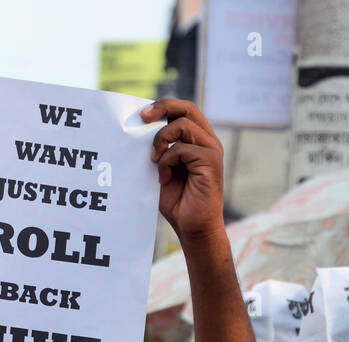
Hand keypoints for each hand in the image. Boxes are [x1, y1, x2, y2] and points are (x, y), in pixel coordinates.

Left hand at [140, 99, 223, 241]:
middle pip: (187, 108)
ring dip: (161, 140)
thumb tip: (137, 130)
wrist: (193, 227)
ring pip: (182, 125)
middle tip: (143, 118)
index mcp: (197, 140)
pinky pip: (182, 148)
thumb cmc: (177, 201)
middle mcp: (207, 141)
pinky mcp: (211, 161)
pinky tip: (164, 178)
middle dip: (163, 108)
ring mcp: (211, 149)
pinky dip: (167, 161)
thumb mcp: (161, 169)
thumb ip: (157, 150)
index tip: (142, 114)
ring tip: (154, 161)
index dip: (163, 106)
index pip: (183, 111)